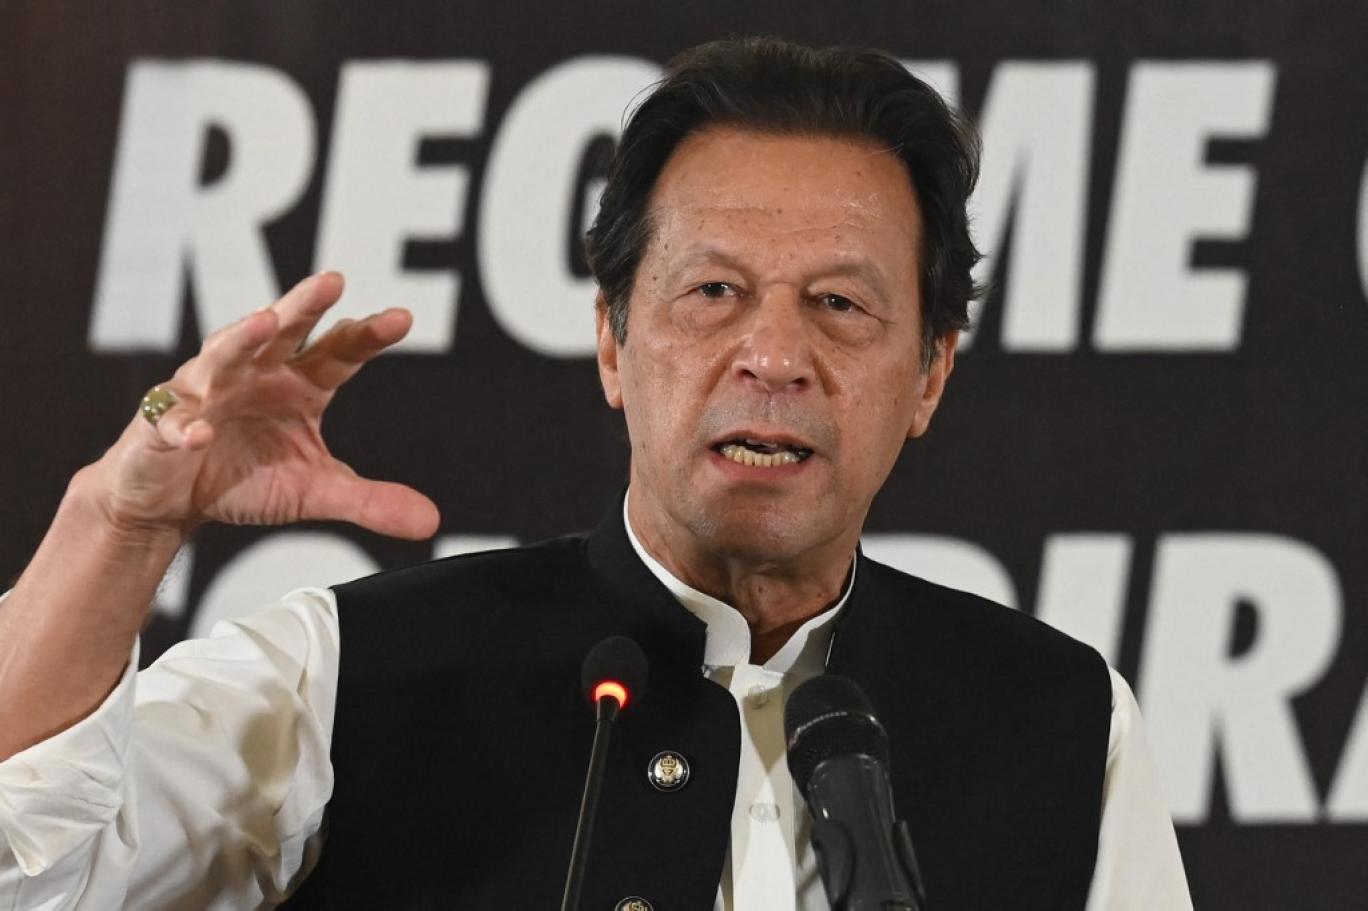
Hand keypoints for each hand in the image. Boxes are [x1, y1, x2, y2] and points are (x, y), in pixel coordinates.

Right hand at [87, 272, 439, 540]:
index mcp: (299, 384)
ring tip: (264, 323)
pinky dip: (184, 427)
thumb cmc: (244, 476)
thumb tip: (431, 521)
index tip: (401, 318)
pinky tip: (199, 434)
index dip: (367, 334)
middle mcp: (254, 374)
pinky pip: (172, 423)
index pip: (339, 351)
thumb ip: (370, 500)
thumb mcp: (315, 491)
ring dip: (241, 339)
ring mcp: (204, 393)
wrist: (170, 499)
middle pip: (283, 331)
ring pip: (222, 356)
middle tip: (332, 281)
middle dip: (304, 305)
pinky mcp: (161, 426)